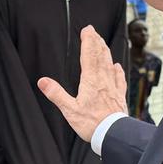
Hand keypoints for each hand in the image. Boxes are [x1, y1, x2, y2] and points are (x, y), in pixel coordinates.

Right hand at [38, 26, 128, 143]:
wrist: (113, 133)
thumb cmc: (91, 123)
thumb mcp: (69, 110)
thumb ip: (56, 94)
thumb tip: (42, 81)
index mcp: (90, 81)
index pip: (89, 55)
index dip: (88, 41)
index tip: (87, 30)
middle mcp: (103, 80)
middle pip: (100, 56)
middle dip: (96, 42)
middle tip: (94, 32)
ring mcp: (113, 87)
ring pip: (109, 64)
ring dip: (106, 52)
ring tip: (103, 43)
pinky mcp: (119, 96)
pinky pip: (119, 79)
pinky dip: (118, 71)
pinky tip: (117, 66)